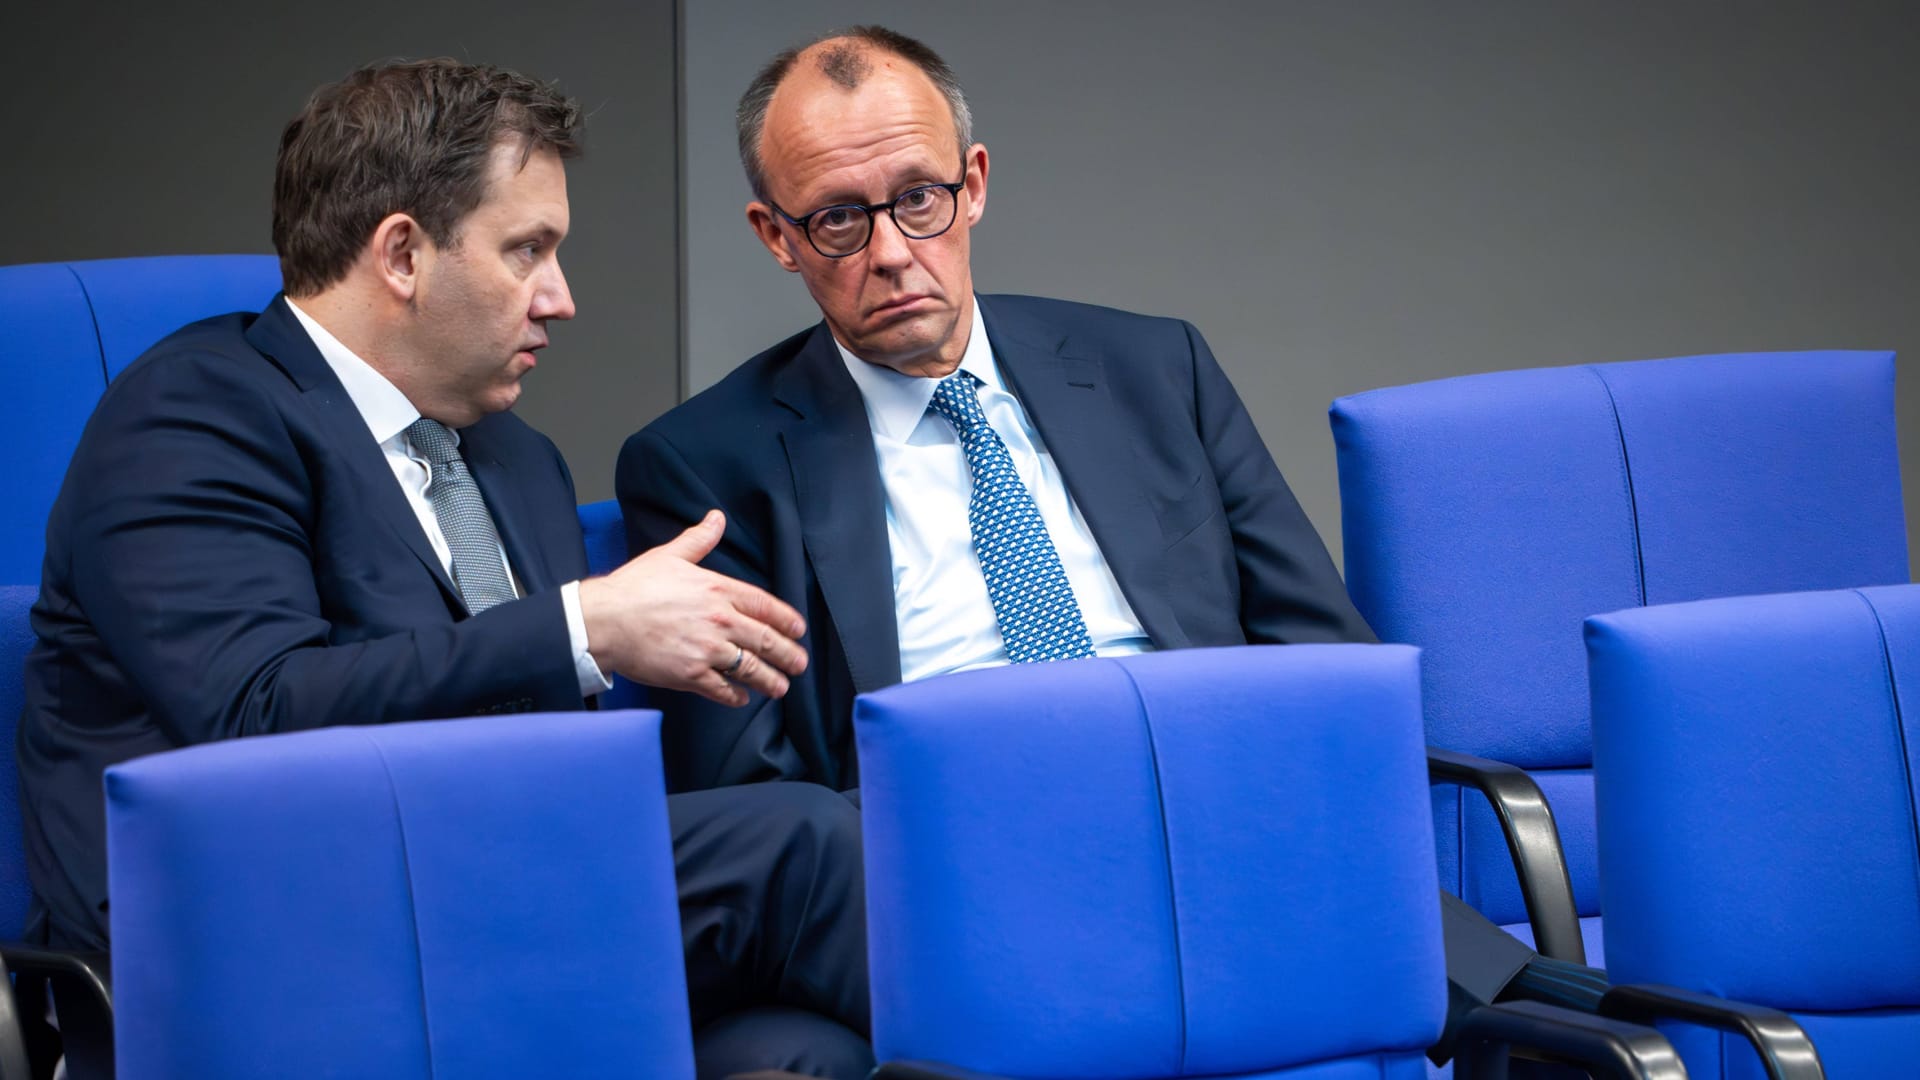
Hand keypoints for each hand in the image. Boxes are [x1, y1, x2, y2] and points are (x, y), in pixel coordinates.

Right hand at [578, 510, 806, 705]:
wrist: (604, 620)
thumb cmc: (633, 587)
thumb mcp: (670, 556)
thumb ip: (698, 539)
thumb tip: (716, 518)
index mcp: (718, 589)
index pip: (765, 605)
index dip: (786, 620)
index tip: (798, 630)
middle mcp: (719, 620)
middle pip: (765, 640)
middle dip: (788, 654)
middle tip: (799, 664)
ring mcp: (707, 649)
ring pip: (750, 668)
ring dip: (769, 680)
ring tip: (780, 687)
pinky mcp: (691, 674)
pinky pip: (722, 689)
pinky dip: (735, 696)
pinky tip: (742, 698)